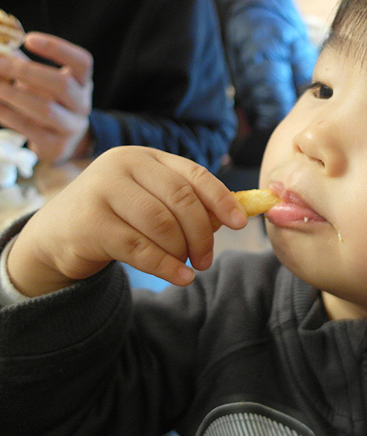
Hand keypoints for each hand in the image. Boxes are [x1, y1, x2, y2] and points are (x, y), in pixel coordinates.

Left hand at [0, 32, 93, 163]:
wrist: (59, 142)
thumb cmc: (46, 101)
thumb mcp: (40, 80)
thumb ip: (19, 61)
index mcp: (82, 83)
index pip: (82, 62)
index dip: (58, 48)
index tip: (28, 39)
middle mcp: (83, 105)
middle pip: (62, 84)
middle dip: (25, 71)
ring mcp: (71, 127)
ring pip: (45, 108)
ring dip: (12, 93)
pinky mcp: (56, 145)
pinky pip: (27, 126)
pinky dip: (5, 112)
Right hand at [7, 147, 248, 296]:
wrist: (58, 234)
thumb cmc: (119, 217)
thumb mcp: (152, 201)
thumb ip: (189, 205)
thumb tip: (234, 216)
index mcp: (146, 157)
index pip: (194, 174)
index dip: (221, 200)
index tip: (239, 224)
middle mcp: (123, 165)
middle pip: (181, 200)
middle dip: (202, 234)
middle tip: (206, 259)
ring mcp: (102, 191)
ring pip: (162, 225)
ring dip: (182, 251)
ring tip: (188, 267)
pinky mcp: (89, 223)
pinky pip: (140, 248)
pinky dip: (166, 266)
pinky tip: (180, 277)